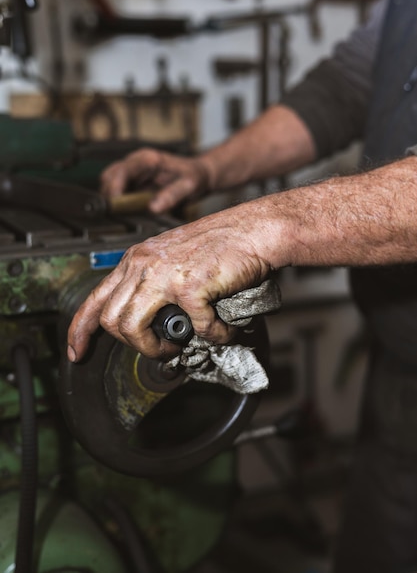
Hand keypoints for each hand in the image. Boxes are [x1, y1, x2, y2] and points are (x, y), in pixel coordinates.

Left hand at [66, 201, 273, 362]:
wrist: (254, 229)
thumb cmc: (221, 244)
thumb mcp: (171, 258)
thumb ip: (153, 283)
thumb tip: (152, 324)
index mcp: (135, 259)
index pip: (94, 299)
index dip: (80, 330)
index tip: (78, 352)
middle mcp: (142, 265)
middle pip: (110, 320)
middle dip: (131, 345)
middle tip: (157, 350)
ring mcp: (164, 275)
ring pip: (133, 329)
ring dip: (157, 348)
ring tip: (179, 345)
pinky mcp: (191, 286)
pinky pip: (196, 328)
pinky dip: (214, 336)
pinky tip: (223, 330)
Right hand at [100, 148, 210, 213]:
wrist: (199, 173)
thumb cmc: (194, 176)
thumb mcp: (188, 186)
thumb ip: (172, 195)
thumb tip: (153, 208)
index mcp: (147, 159)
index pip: (121, 171)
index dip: (114, 188)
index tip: (115, 205)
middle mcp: (136, 161)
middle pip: (109, 176)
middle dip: (109, 194)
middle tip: (117, 214)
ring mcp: (133, 170)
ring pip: (109, 182)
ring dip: (111, 198)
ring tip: (121, 213)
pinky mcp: (132, 179)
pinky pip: (117, 188)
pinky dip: (116, 200)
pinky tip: (125, 210)